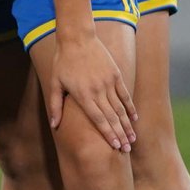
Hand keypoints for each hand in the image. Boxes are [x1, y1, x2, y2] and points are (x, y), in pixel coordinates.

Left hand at [45, 31, 136, 150]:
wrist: (77, 39)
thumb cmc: (63, 62)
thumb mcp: (55, 83)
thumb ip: (56, 105)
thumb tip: (54, 125)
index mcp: (83, 95)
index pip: (98, 119)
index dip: (108, 134)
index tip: (115, 146)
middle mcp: (98, 91)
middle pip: (112, 118)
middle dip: (120, 135)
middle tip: (126, 150)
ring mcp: (109, 83)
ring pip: (120, 109)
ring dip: (127, 125)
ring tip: (132, 139)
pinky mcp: (116, 75)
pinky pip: (125, 95)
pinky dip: (130, 108)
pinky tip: (134, 119)